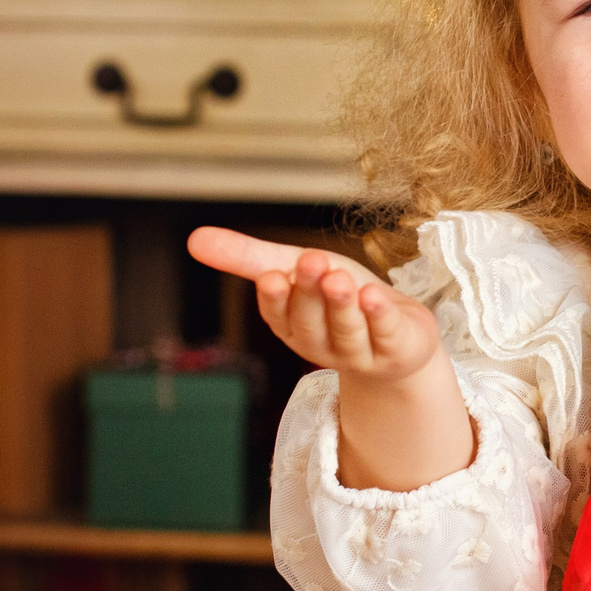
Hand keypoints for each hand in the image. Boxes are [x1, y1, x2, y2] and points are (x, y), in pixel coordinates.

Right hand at [187, 226, 469, 489]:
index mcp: (293, 325)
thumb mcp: (296, 268)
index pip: (279, 314)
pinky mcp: (394, 351)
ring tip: (340, 278)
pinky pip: (386, 335)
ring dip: (343, 304)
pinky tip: (376, 297)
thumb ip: (249, 257)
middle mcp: (321, 343)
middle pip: (311, 321)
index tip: (272, 276)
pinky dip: (380, 317)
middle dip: (310, 292)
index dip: (277, 297)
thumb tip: (192, 239)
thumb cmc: (341, 297)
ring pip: (347, 331)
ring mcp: (358, 352)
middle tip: (312, 261)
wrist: (398, 335)